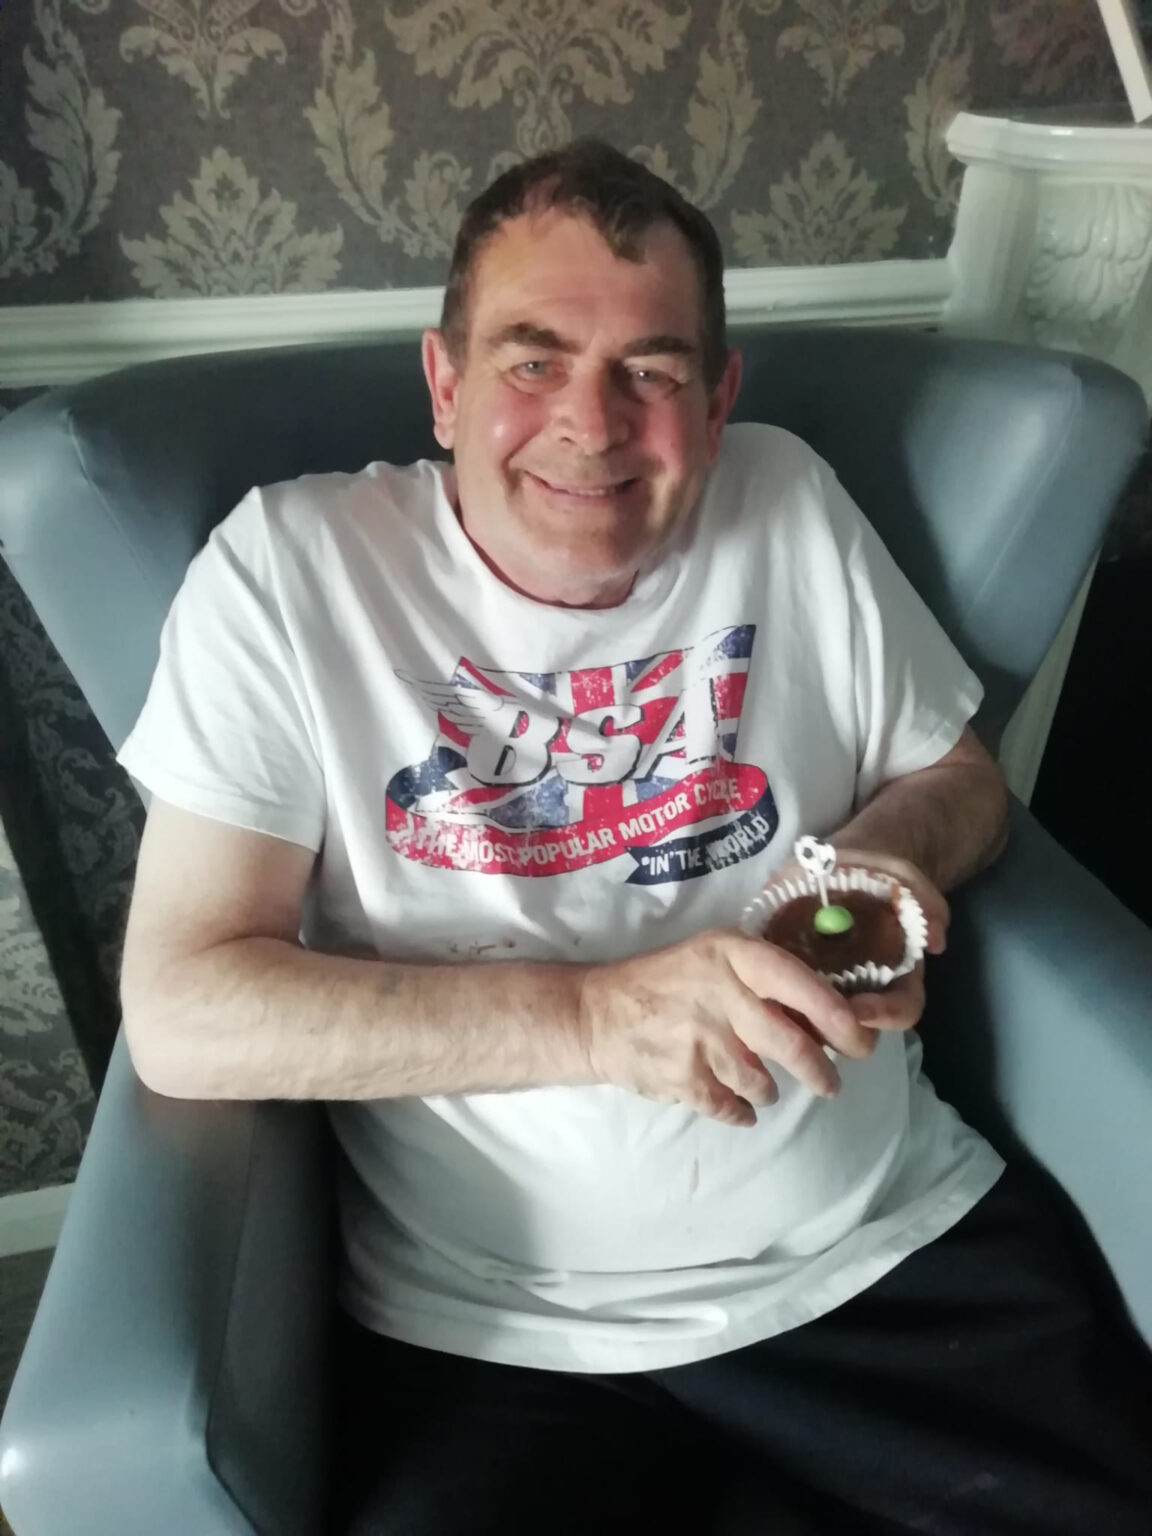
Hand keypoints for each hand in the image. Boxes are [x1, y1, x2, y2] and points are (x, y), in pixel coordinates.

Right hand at [578, 929, 880, 1127]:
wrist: (595, 1014)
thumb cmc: (664, 981)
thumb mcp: (712, 957)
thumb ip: (760, 976)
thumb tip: (823, 1015)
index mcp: (731, 955)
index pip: (799, 983)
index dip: (837, 1015)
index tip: (860, 1040)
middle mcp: (719, 993)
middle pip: (791, 1043)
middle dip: (820, 1071)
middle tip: (830, 1083)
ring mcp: (700, 1039)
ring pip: (763, 1081)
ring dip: (769, 1090)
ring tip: (764, 1087)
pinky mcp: (683, 1078)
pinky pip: (731, 1107)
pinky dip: (741, 1112)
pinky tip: (739, 1107)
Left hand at [766, 845, 946, 1036]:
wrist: (833, 859)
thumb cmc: (869, 869)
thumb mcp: (898, 871)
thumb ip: (922, 897)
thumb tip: (937, 942)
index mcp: (895, 972)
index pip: (901, 1010)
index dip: (883, 1015)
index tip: (855, 1012)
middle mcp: (862, 988)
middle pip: (858, 1030)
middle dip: (836, 1028)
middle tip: (809, 1012)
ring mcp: (825, 986)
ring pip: (819, 1024)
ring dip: (802, 1019)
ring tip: (778, 1002)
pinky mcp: (788, 976)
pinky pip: (783, 999)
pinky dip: (774, 996)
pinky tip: (758, 985)